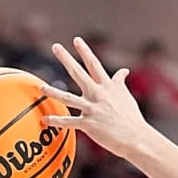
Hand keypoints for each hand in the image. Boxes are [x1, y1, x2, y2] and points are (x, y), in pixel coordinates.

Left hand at [42, 37, 151, 159]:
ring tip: (41, 88)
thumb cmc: (131, 118)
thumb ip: (120, 82)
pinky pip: (68, 122)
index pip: (94, 64)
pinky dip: (56, 121)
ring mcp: (92, 109)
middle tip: (55, 46)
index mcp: (107, 86)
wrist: (136, 138)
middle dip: (66, 59)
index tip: (76, 40)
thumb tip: (124, 70)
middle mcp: (98, 94)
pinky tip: (45, 120)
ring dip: (53, 92)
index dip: (85, 51)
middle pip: (78, 73)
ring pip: (68, 98)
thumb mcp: (126, 96)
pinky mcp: (88, 124)